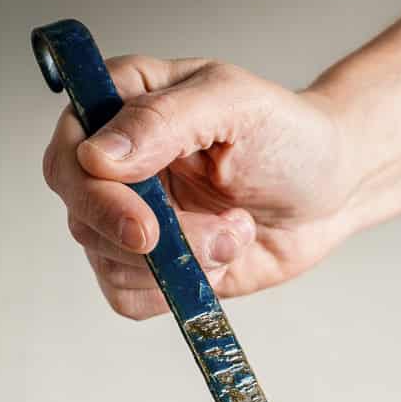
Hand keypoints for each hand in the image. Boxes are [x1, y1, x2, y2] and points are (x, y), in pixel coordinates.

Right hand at [42, 55, 356, 318]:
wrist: (331, 190)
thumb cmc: (289, 135)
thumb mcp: (235, 104)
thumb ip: (164, 120)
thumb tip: (98, 157)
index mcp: (120, 103)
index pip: (69, 154)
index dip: (97, 196)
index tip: (147, 224)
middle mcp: (113, 162)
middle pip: (83, 215)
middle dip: (152, 241)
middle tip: (218, 236)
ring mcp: (129, 214)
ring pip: (110, 263)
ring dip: (184, 262)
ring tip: (237, 229)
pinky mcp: (151, 263)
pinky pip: (131, 297)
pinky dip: (180, 290)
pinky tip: (224, 257)